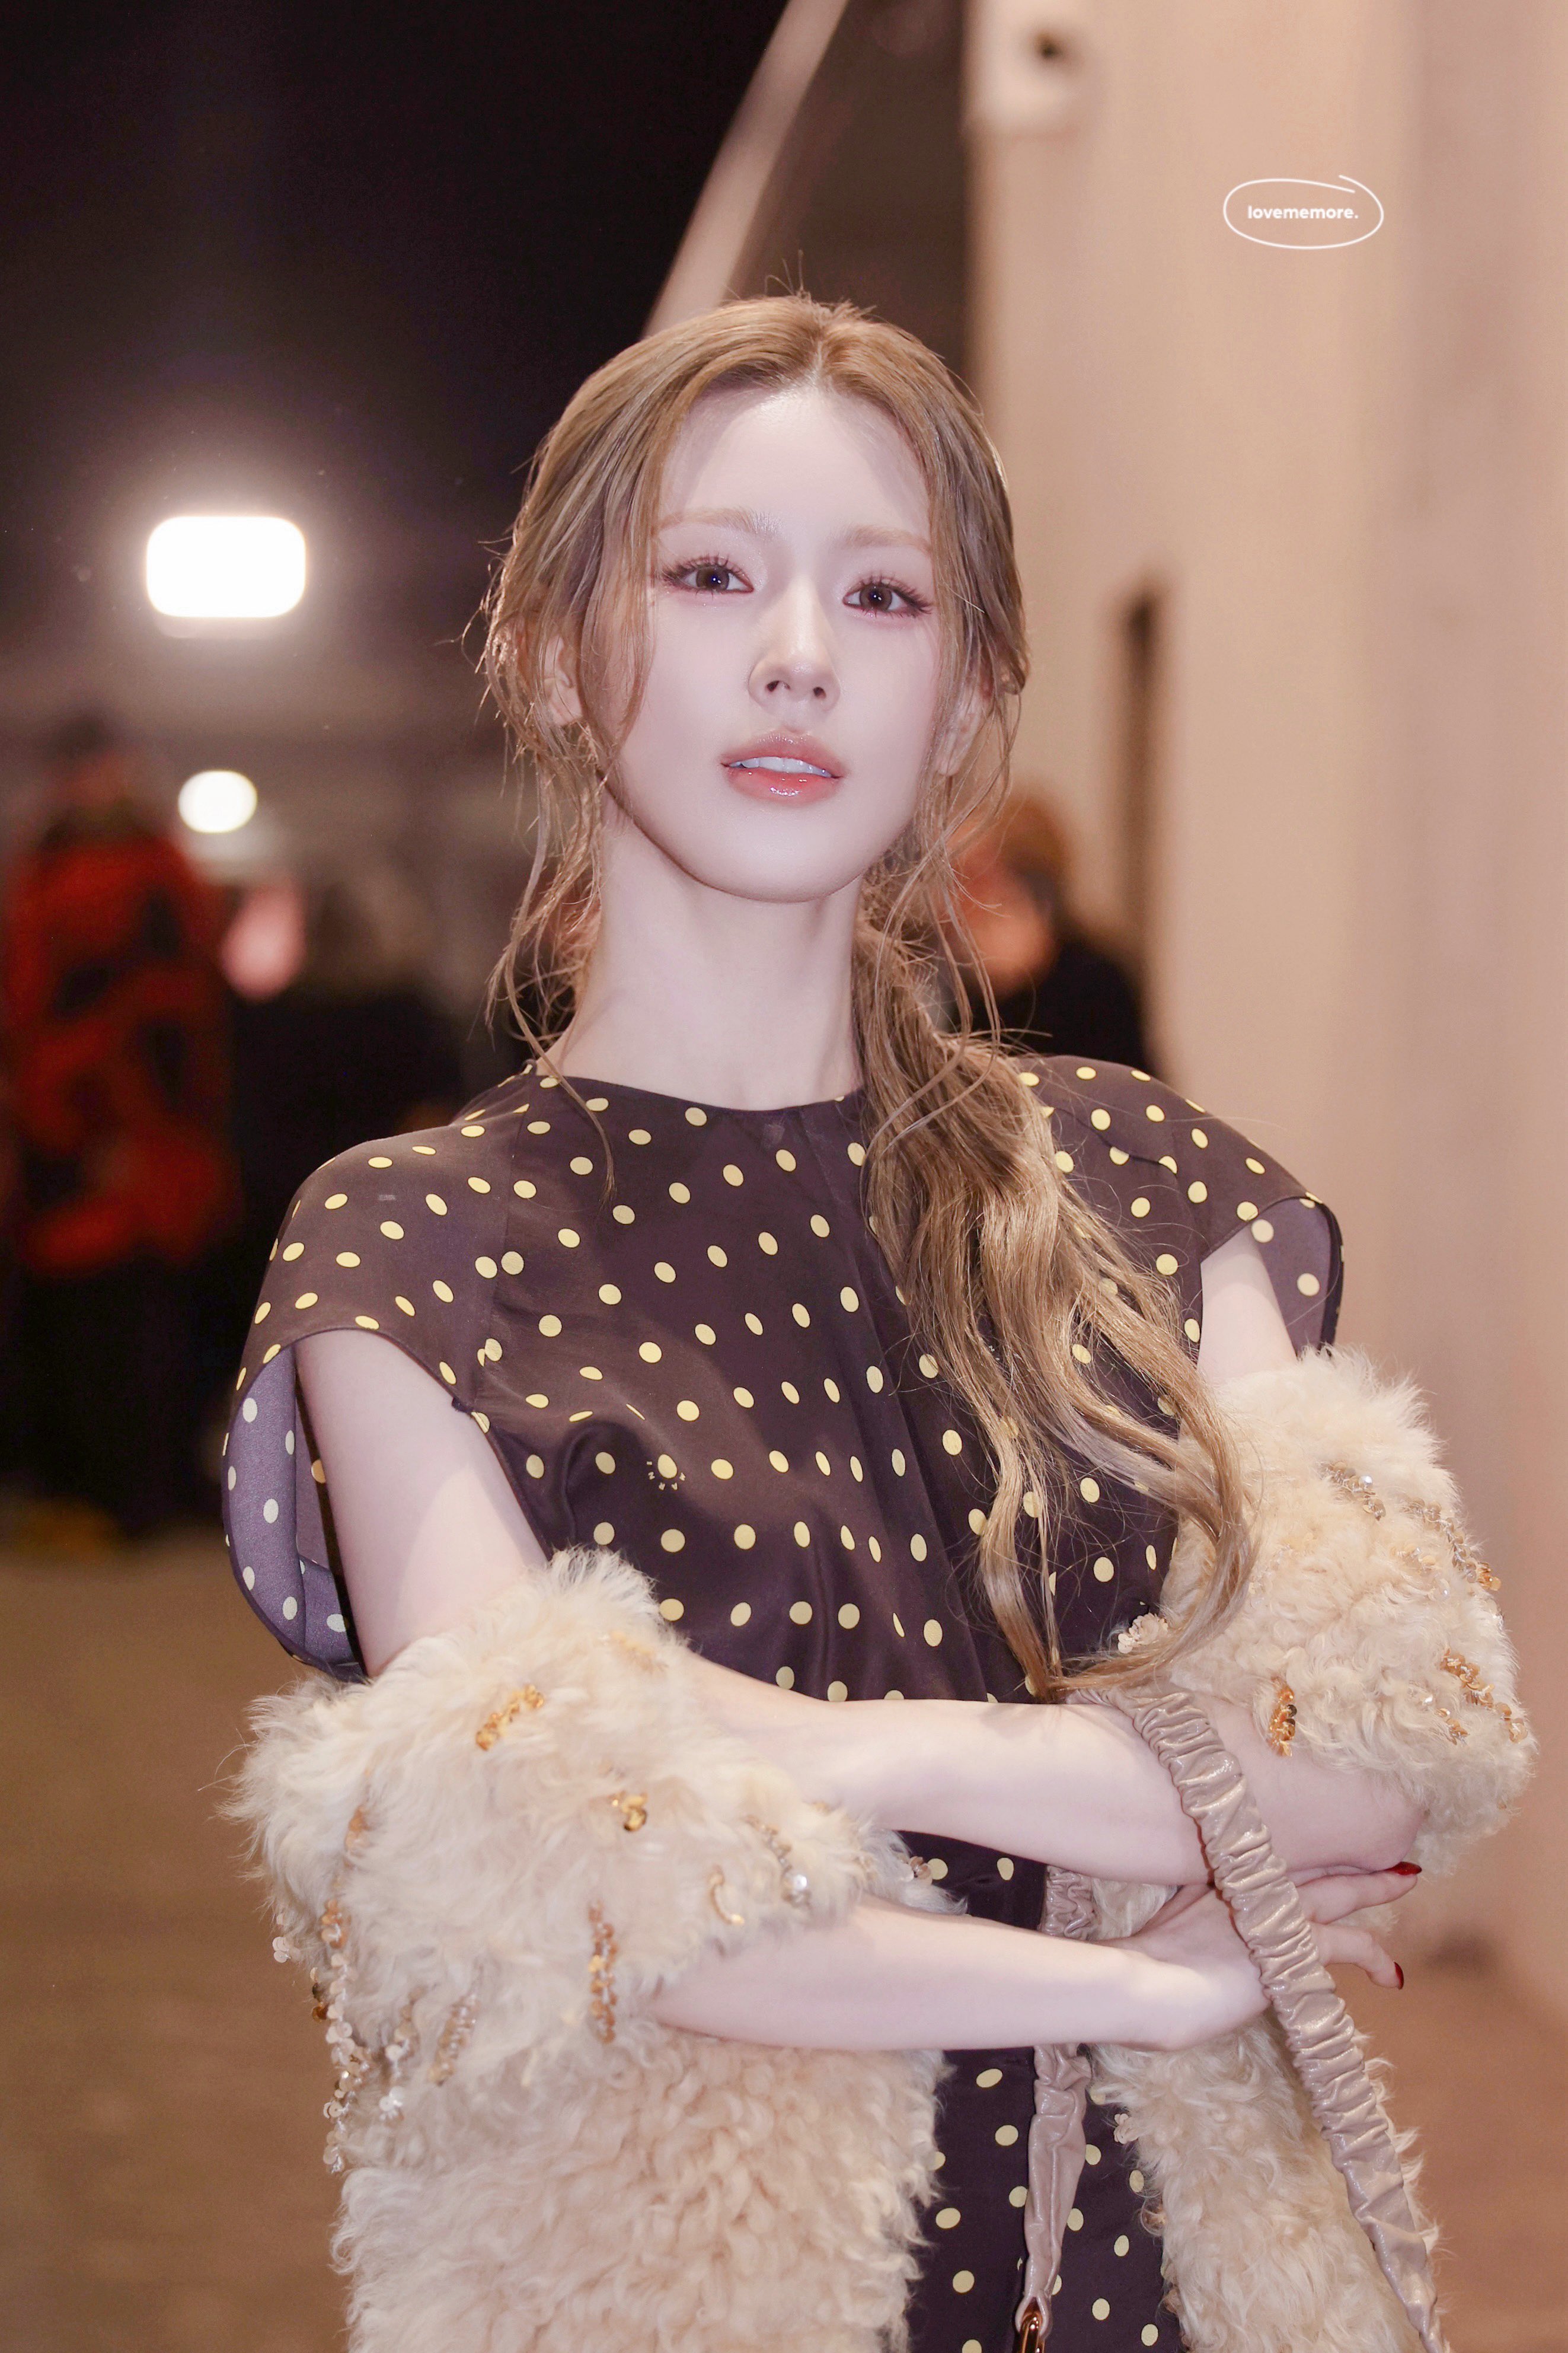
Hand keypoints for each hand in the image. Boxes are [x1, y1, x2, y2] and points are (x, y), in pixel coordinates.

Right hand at [1116, 1863, 1417, 2049]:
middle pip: (1313, 1863)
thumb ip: (1191, 1910)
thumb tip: (1189, 1926)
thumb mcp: (1167, 1924)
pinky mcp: (1297, 1946)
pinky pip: (1351, 1945)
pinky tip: (1394, 1977)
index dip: (1306, 1854)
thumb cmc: (1147, 1965)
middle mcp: (1255, 1886)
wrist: (1148, 1983)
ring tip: (1406, 1880)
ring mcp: (1277, 1911)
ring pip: (1341, 1891)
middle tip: (1380, 1843)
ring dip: (1374, 1886)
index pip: (1278, 1860)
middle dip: (1344, 1854)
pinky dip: (1375, 1957)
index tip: (1321, 1845)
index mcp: (1224, 1880)